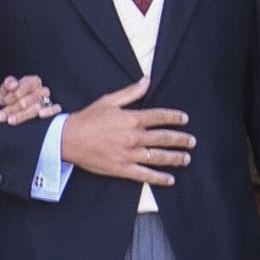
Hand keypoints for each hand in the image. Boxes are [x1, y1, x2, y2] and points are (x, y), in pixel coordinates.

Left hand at [0, 75, 59, 126]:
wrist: (12, 110)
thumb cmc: (11, 97)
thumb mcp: (6, 88)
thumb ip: (8, 83)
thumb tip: (14, 85)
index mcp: (33, 81)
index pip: (26, 85)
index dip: (14, 94)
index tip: (4, 101)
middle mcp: (42, 89)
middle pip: (30, 99)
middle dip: (14, 108)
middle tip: (2, 116)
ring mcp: (48, 100)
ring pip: (38, 106)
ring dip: (23, 114)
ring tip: (11, 121)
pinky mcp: (53, 110)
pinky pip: (55, 109)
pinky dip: (49, 111)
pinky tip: (40, 115)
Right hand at [59, 77, 192, 186]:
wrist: (68, 139)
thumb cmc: (87, 119)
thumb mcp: (109, 101)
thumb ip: (131, 92)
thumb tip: (147, 80)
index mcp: (131, 119)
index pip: (159, 116)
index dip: (174, 117)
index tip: (184, 119)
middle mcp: (133, 137)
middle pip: (164, 138)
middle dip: (181, 139)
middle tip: (192, 141)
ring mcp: (129, 154)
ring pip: (158, 157)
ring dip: (175, 158)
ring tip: (186, 159)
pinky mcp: (122, 168)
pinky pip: (145, 175)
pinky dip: (159, 178)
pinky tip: (169, 179)